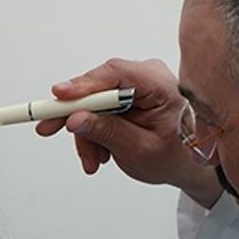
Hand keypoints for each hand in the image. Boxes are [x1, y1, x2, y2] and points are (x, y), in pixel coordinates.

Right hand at [36, 58, 221, 207]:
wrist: (190, 165)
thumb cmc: (177, 156)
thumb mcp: (140, 150)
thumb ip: (108, 132)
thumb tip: (76, 119)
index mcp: (159, 84)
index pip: (115, 73)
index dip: (82, 84)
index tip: (58, 97)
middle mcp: (146, 77)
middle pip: (98, 87)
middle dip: (76, 115)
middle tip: (48, 128)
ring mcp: (136, 85)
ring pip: (94, 102)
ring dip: (87, 132)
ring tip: (93, 160)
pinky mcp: (127, 96)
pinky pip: (100, 108)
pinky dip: (95, 132)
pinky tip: (100, 153)